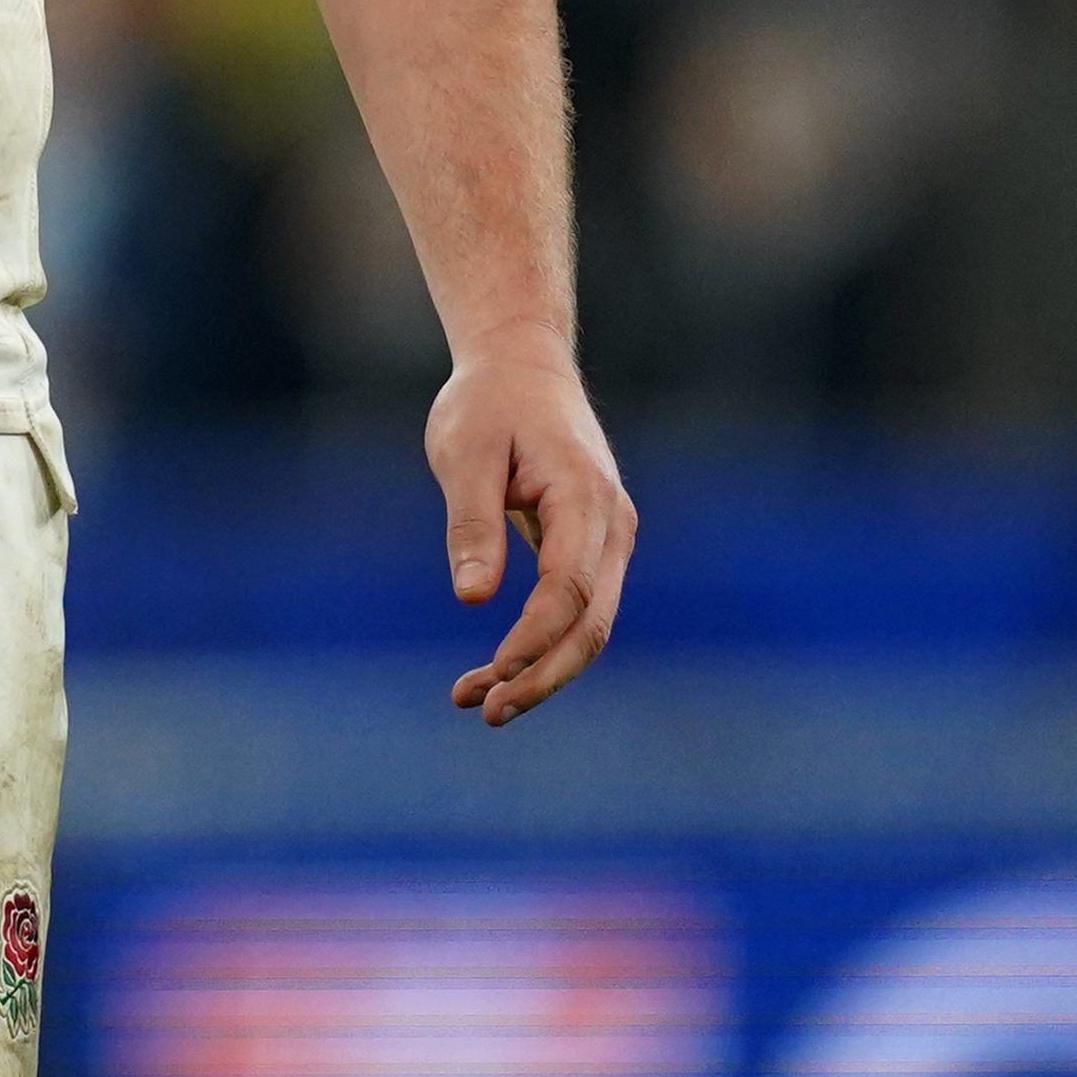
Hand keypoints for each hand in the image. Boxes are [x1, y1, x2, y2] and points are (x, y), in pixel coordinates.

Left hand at [428, 349, 634, 723]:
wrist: (521, 364)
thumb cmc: (488, 403)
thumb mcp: (465, 453)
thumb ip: (472, 523)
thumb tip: (472, 598)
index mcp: (584, 497)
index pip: (570, 588)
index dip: (535, 637)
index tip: (495, 671)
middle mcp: (611, 524)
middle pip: (591, 623)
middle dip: (542, 675)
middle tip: (486, 712)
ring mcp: (608, 538)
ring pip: (586, 624)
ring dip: (539, 669)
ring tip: (476, 702)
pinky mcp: (591, 547)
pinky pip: (574, 607)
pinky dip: (540, 643)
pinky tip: (495, 670)